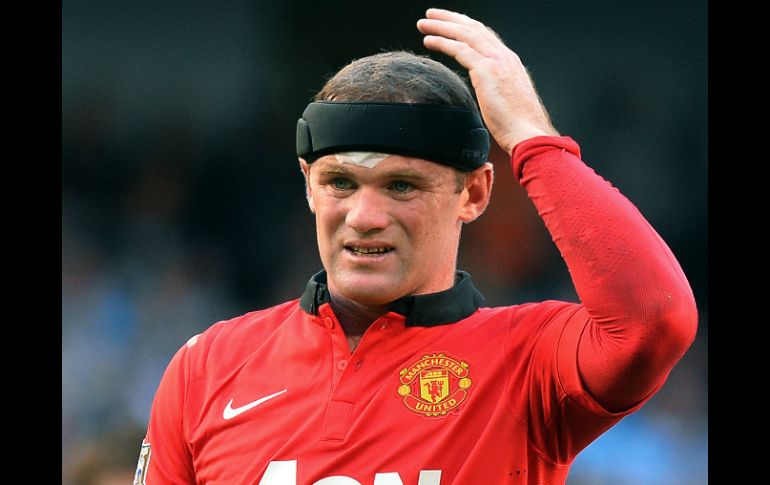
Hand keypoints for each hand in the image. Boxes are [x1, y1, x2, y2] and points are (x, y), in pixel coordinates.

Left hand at [417, 8, 558, 154]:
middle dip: (451, 19)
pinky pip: (460, 49)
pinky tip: (428, 40)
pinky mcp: (486, 71)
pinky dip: (442, 42)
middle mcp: (505, 57)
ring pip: (465, 34)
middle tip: (432, 14)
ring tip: (423, 23)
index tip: (452, 24)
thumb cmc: (519, 127)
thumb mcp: (507, 102)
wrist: (529, 133)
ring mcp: (497, 61)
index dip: (467, 27)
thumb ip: (496, 92)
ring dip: (442, 26)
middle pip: (474, 28)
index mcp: (511, 63)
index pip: (486, 36)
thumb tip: (487, 98)